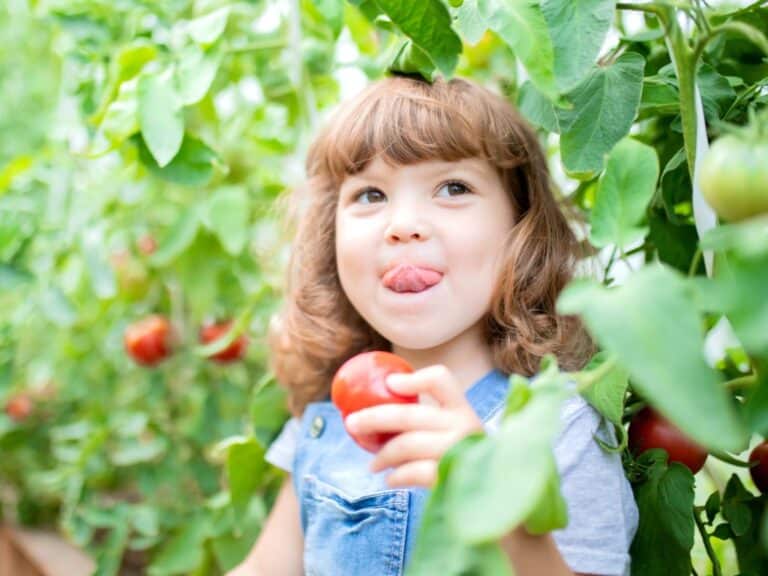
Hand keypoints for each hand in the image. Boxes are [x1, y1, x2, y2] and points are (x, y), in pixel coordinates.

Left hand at [343, 365, 483, 488]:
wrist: (494, 497)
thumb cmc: (462, 457)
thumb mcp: (452, 431)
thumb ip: (426, 420)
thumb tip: (374, 411)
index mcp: (461, 408)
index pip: (441, 379)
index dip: (414, 379)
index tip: (390, 384)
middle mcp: (462, 424)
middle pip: (409, 414)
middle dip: (373, 417)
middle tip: (351, 423)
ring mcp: (458, 450)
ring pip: (406, 444)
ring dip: (382, 454)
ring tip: (373, 464)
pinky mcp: (451, 475)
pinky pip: (412, 472)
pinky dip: (396, 475)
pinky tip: (390, 479)